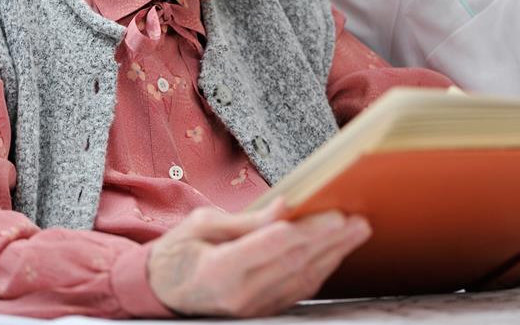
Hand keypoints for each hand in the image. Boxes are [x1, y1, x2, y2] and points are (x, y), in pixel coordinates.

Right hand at [148, 199, 370, 316]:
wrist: (159, 292)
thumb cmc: (179, 252)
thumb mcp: (202, 225)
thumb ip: (248, 221)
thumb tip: (285, 207)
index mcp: (219, 269)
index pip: (273, 247)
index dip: (308, 231)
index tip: (336, 215)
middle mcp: (239, 295)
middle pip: (295, 263)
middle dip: (332, 240)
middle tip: (360, 221)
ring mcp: (252, 309)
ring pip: (303, 279)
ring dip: (334, 254)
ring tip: (357, 232)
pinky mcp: (261, 312)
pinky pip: (297, 291)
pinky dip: (320, 270)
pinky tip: (336, 252)